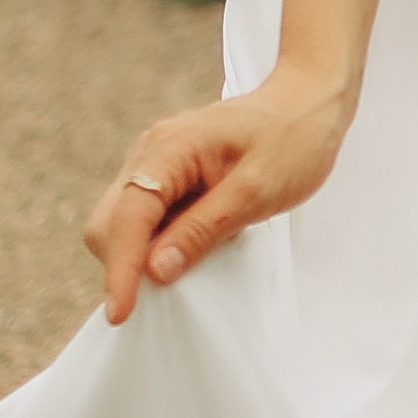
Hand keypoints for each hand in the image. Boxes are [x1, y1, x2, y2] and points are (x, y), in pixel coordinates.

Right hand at [81, 65, 351, 324]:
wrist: (308, 102)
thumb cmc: (291, 142)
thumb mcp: (256, 193)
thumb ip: (203, 230)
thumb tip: (154, 271)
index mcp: (170, 148)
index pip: (128, 216)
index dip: (120, 268)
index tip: (121, 314)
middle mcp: (151, 151)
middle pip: (108, 221)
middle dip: (122, 264)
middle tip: (163, 296)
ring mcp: (154, 160)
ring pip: (120, 221)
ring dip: (138, 254)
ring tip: (187, 265)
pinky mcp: (165, 173)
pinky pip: (143, 216)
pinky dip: (154, 242)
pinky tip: (188, 247)